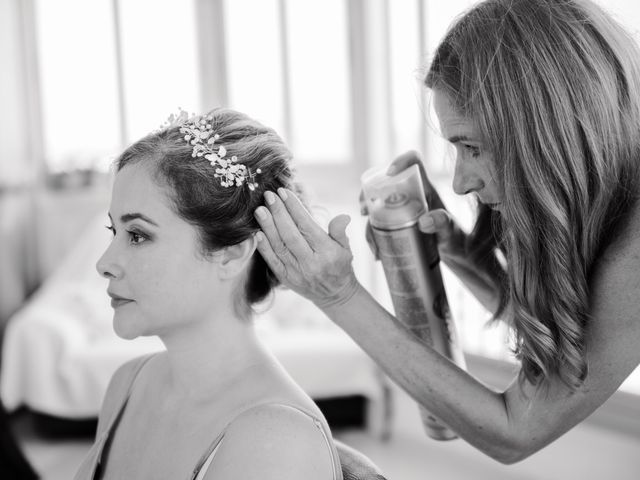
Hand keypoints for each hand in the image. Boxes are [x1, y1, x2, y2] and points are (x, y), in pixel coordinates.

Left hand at [254, 189, 360, 308]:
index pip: (308, 226)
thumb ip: (340, 231)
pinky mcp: (286, 279)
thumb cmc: (340, 265)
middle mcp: (311, 263)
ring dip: (267, 227)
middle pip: (290, 235)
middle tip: (268, 195)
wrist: (334, 295)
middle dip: (278, 213)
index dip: (294, 208)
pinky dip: (263, 247)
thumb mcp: (346, 248)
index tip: (284, 192)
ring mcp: (297, 272)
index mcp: (327, 253)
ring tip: (259, 210)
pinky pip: (272, 261)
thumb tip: (343, 217)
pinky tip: (257, 233)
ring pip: (279, 246)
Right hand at [361, 150, 457, 259]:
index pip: (414, 163)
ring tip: (375, 245)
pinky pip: (378, 226)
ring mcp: (400, 210)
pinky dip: (374, 239)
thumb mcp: (450, 231)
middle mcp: (410, 196)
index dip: (401, 161)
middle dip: (368, 194)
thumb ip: (442, 223)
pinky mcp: (395, 225)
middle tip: (365, 211)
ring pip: (376, 208)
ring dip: (369, 223)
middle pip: (384, 184)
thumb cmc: (455, 237)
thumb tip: (423, 221)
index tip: (389, 173)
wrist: (454, 253)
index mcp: (425, 189)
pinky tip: (378, 254)